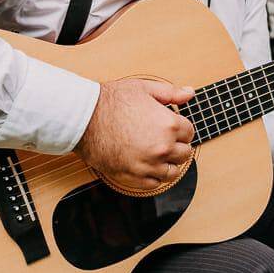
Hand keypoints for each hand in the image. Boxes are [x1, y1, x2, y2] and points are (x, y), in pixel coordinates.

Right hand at [74, 79, 194, 190]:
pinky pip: (154, 184)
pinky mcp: (133, 177)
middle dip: (176, 146)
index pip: (190, 133)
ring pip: (172, 172)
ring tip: (156, 153)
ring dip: (167, 163)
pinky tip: (146, 165)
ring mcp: (148, 165)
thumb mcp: (144, 88)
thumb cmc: (110, 102)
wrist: (83, 118)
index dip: (180, 128)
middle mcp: (162, 148)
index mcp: (169, 125)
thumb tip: (189, 93)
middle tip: (163, 139)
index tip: (171, 127)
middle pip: (184, 154)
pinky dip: (153, 176)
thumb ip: (171, 92)